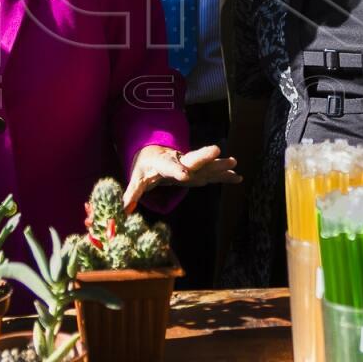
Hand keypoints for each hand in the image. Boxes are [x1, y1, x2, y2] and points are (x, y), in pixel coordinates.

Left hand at [122, 144, 240, 211]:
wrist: (155, 152)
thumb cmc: (145, 166)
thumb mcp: (136, 178)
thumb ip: (132, 193)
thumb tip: (124, 210)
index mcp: (163, 163)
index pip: (169, 166)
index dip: (176, 170)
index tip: (185, 176)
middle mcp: (180, 161)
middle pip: (192, 158)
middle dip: (204, 155)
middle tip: (217, 150)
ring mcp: (191, 164)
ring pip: (206, 164)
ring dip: (220, 164)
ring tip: (234, 162)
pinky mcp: (198, 170)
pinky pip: (213, 173)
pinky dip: (225, 175)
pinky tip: (238, 177)